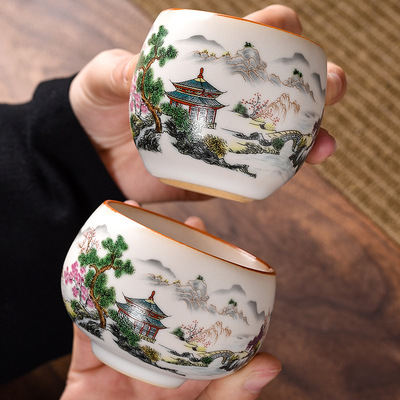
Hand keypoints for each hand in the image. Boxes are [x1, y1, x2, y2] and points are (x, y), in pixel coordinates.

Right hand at [61, 204, 280, 399]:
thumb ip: (230, 395)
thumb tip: (272, 364)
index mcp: (185, 356)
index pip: (199, 307)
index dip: (206, 272)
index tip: (212, 239)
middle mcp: (157, 344)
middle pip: (164, 291)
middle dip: (173, 254)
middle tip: (181, 222)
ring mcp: (122, 345)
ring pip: (124, 295)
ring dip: (127, 261)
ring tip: (136, 222)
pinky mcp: (89, 353)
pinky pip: (84, 319)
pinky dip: (85, 293)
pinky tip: (92, 263)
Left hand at [70, 5, 345, 202]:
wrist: (93, 158)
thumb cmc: (98, 107)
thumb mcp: (103, 79)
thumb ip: (120, 70)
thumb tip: (140, 71)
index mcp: (204, 66)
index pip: (252, 39)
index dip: (280, 31)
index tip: (290, 33)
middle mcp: (224, 100)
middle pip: (281, 87)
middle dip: (315, 83)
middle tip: (329, 88)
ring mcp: (225, 135)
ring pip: (278, 132)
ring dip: (310, 134)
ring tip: (325, 142)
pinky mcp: (218, 169)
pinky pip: (255, 169)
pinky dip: (280, 170)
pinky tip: (298, 168)